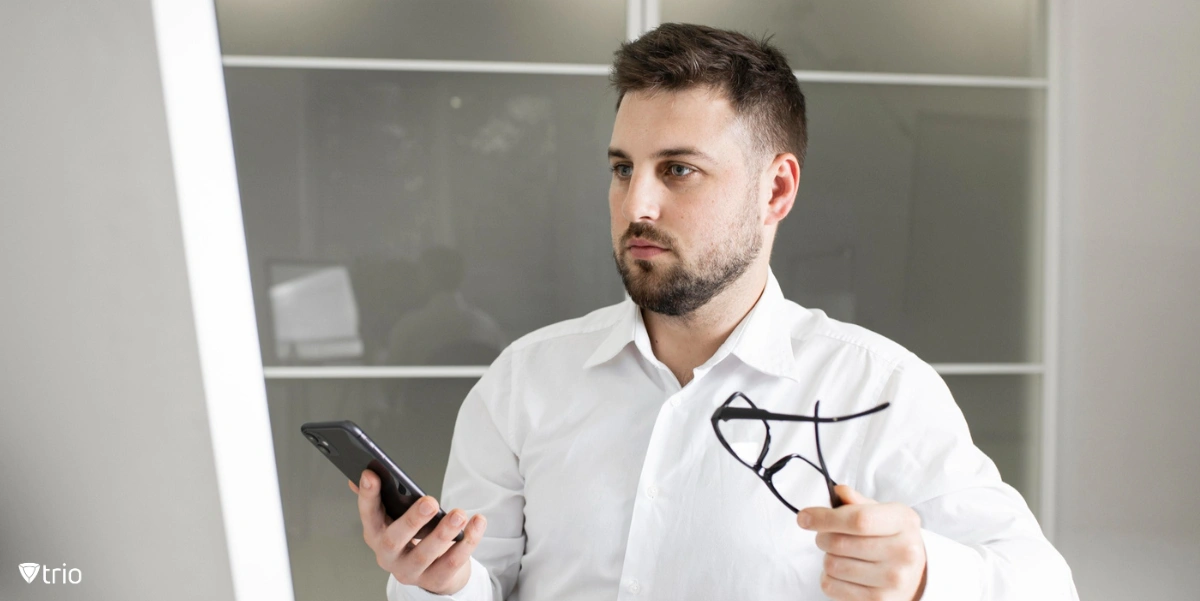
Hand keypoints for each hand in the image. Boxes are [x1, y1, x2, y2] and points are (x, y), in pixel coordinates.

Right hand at [350, 469, 487, 594]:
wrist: (432, 570)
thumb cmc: (413, 536)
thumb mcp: (396, 517)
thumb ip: (384, 496)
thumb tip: (370, 469)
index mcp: (376, 534)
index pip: (368, 515)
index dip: (368, 497)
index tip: (371, 475)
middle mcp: (388, 556)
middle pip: (394, 540)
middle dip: (412, 520)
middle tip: (430, 502)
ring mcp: (411, 571)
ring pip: (425, 554)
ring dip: (443, 533)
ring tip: (459, 514)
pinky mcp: (435, 580)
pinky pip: (452, 562)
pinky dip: (468, 541)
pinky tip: (477, 523)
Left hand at [798, 484, 926, 600]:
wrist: (914, 574)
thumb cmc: (891, 537)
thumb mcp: (882, 513)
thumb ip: (858, 502)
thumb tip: (839, 492)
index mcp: (903, 522)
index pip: (858, 519)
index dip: (825, 517)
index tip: (804, 517)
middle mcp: (904, 552)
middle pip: (839, 543)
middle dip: (822, 537)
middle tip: (825, 536)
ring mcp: (893, 579)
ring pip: (832, 565)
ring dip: (827, 557)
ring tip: (840, 554)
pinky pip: (831, 586)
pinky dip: (828, 577)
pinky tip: (842, 572)